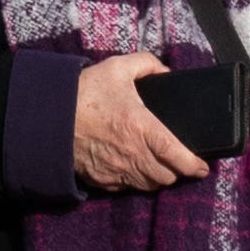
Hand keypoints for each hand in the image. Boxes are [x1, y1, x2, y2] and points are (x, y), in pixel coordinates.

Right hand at [73, 52, 211, 192]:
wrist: (46, 116)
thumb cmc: (83, 93)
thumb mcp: (115, 68)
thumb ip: (145, 64)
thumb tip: (165, 71)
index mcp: (144, 129)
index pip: (182, 158)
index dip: (197, 166)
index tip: (202, 166)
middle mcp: (136, 155)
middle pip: (169, 176)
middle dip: (176, 170)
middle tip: (176, 160)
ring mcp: (119, 170)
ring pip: (151, 185)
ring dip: (157, 177)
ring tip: (155, 164)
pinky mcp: (103, 180)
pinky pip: (128, 187)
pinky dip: (134, 180)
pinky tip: (129, 166)